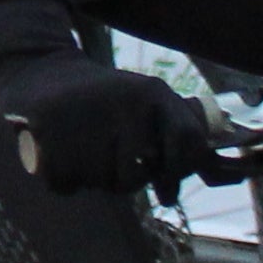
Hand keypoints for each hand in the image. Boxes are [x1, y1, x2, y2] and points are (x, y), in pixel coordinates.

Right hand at [0, 49, 219, 196]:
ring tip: (85, 149)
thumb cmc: (107, 98)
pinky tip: (62, 152)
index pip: (187, 144)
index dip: (176, 173)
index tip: (166, 190)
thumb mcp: (148, 103)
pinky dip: (64, 178)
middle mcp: (125, 103)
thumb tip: (217, 179)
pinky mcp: (50, 133)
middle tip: (111, 157)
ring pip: (103, 183)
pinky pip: (67, 184)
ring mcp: (88, 118)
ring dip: (94, 177)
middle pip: (135, 177)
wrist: (45, 72)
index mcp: (153, 93)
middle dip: (124, 177)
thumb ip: (181, 134)